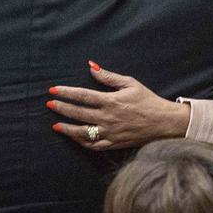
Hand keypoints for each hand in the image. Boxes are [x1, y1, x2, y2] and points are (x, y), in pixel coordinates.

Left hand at [46, 61, 190, 150]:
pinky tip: (74, 137)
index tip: (53, 90)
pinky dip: (82, 142)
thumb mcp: (130, 83)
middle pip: (79, 113)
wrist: (164, 122)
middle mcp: (108, 118)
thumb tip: (91, 66)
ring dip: (67, 128)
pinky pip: (93, 145)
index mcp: (111, 101)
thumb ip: (108, 76)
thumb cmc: (147, 100)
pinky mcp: (114, 144)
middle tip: (49, 104)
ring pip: (83, 132)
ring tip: (55, 124)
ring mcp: (110, 133)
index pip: (83, 96)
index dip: (66, 93)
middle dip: (62, 108)